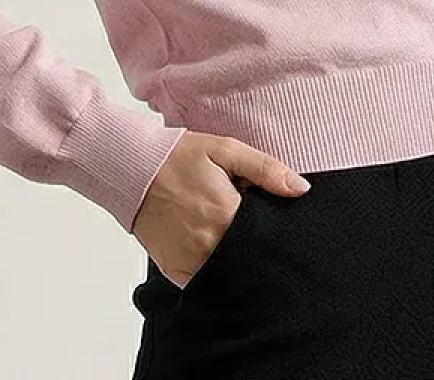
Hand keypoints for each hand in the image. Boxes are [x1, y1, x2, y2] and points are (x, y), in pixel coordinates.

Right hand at [132, 131, 311, 288]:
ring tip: (238, 243)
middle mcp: (208, 244)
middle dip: (258, 252)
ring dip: (236, 265)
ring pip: (226, 276)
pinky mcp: (173, 270)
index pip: (266, 239)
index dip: (276, 235)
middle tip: (259, 237)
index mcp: (226, 214)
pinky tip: (217, 255)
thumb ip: (265, 169)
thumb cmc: (179, 156)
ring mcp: (189, 261)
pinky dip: (213, 274)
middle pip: (248, 260)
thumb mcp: (226, 150)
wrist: (132, 169)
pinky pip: (202, 283)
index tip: (280, 230)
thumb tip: (301, 189)